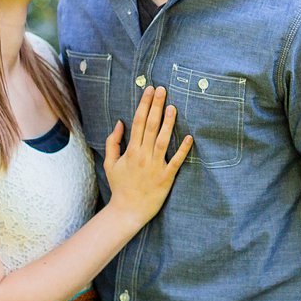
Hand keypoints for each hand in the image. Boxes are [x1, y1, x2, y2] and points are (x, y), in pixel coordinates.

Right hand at [102, 85, 192, 221]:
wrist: (127, 210)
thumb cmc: (119, 186)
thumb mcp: (110, 163)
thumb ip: (113, 142)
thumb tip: (119, 123)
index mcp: (131, 151)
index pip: (138, 122)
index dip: (144, 104)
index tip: (150, 90)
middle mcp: (143, 155)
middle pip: (150, 126)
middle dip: (156, 106)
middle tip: (162, 90)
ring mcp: (156, 166)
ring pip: (163, 140)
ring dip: (169, 123)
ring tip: (173, 107)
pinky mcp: (166, 177)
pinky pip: (176, 161)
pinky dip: (182, 149)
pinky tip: (189, 137)